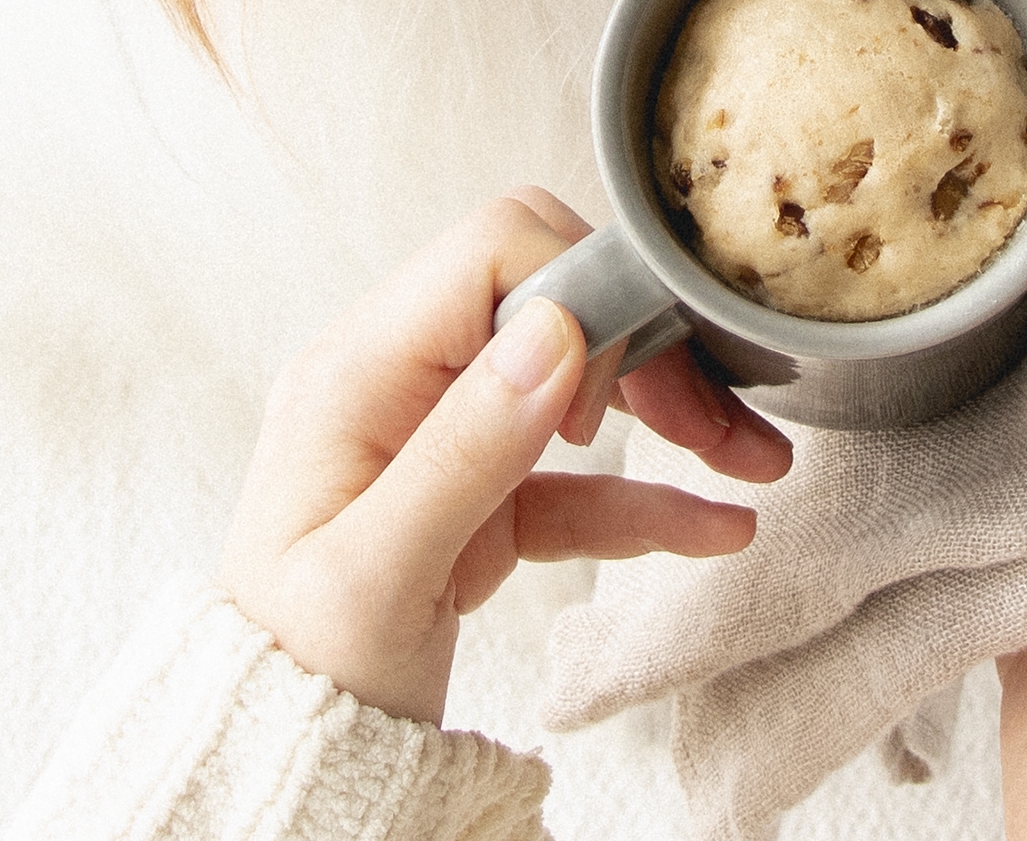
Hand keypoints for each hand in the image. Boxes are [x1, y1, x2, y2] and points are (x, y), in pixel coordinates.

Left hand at [218, 187, 792, 724]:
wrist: (277, 774)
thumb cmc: (295, 681)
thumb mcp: (373, 575)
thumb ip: (464, 449)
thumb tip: (556, 332)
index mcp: (360, 371)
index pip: (493, 252)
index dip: (579, 292)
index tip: (617, 385)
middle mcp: (402, 381)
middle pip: (553, 301)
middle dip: (645, 347)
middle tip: (706, 423)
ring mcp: (445, 437)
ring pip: (579, 379)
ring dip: (666, 411)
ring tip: (750, 459)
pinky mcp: (480, 497)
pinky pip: (579, 474)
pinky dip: (646, 493)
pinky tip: (713, 525)